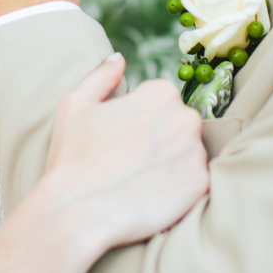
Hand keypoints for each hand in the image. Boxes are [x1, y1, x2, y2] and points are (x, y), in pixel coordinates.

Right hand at [39, 56, 209, 256]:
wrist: (77, 213)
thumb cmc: (72, 158)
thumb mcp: (75, 105)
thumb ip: (101, 75)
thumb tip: (118, 58)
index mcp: (160, 93)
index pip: (161, 102)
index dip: (139, 123)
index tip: (122, 141)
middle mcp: (185, 117)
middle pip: (179, 126)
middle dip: (160, 140)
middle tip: (130, 162)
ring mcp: (196, 152)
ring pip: (188, 153)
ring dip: (170, 164)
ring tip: (139, 180)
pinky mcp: (200, 184)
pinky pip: (194, 182)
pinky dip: (178, 189)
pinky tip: (151, 195)